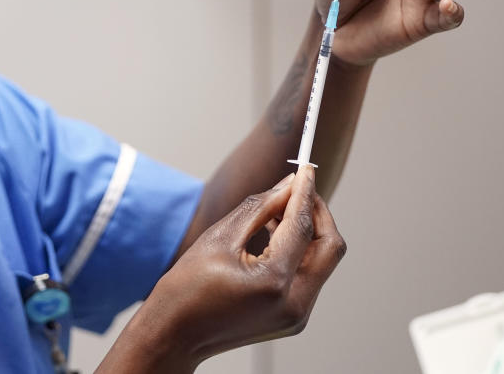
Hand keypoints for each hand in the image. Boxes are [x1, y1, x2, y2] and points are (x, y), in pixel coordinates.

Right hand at [97, 167, 345, 372]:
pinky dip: (300, 250)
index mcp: (274, 283)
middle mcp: (294, 304)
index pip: (303, 225)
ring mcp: (296, 315)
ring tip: (280, 207)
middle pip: (329, 247)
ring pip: (322, 260)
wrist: (175, 335)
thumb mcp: (220, 238)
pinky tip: (277, 232)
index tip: (306, 168)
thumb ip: (259, 208)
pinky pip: (309, 275)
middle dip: (317, 212)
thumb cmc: (186, 289)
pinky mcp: (293, 318)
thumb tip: (287, 186)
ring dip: (308, 230)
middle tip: (299, 188)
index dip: (305, 192)